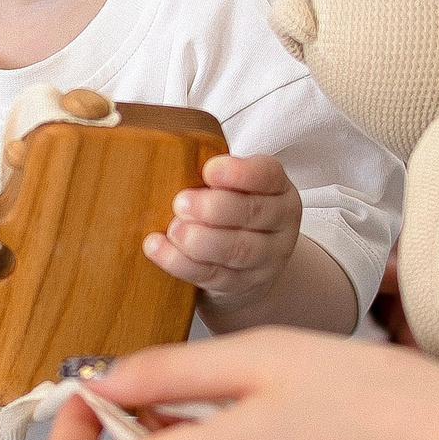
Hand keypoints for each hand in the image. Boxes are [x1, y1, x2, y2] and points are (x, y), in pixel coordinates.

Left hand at [148, 154, 299, 314]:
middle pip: (253, 213)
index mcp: (278, 189)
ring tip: (172, 230)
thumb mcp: (233, 188)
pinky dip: (183, 263)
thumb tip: (168, 154)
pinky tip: (158, 249)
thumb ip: (212, 175)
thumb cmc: (232, 214)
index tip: (209, 170)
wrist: (248, 266)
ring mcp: (266, 259)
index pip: (267, 175)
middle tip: (180, 203)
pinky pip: (214, 276)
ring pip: (238, 250)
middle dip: (214, 208)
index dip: (239, 173)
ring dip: (200, 239)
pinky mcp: (243, 285)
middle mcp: (280, 224)